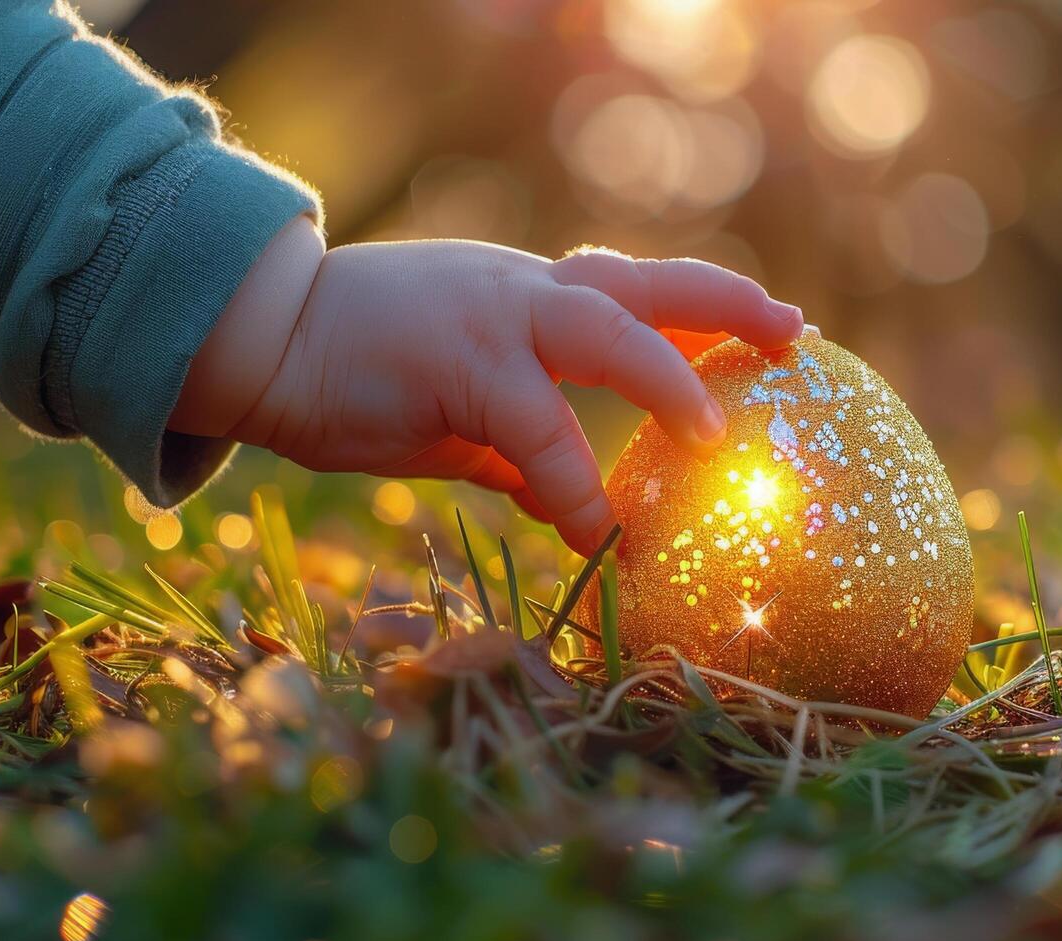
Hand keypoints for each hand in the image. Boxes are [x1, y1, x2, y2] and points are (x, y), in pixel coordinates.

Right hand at [170, 218, 804, 552]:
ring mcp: (497, 321)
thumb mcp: (457, 408)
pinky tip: (597, 535)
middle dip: (729, 302)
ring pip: (609, 331)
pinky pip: (540, 429)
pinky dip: (574, 487)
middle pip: (649, 283)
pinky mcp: (462, 365)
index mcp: (531, 298)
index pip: (634, 293)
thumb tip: (561, 499)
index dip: (705, 308)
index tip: (768, 326)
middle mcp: (527, 294)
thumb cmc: (357, 371)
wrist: (264, 341)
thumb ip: (514, 445)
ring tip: (719, 434)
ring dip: (671, 377)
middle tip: (797, 332)